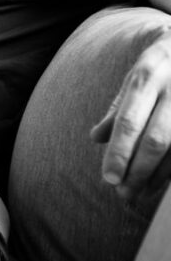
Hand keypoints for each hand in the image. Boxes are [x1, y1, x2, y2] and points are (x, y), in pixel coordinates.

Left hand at [90, 31, 170, 201]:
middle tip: (123, 194)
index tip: (109, 178)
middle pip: (155, 140)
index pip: (129, 121)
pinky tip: (162, 182)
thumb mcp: (137, 77)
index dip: (119, 153)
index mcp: (147, 75)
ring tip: (141, 193)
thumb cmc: (163, 67)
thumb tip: (96, 138)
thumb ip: (118, 109)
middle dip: (138, 171)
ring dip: (158, 176)